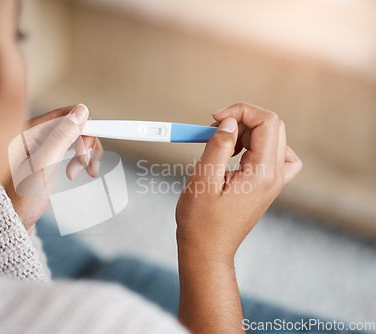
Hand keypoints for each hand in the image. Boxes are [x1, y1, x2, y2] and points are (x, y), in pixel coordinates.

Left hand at [4, 104, 102, 233]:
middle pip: (73, 125)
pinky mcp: (43, 159)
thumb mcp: (42, 167)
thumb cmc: (17, 201)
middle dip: (86, 144)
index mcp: (28, 131)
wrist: (6, 226)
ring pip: (72, 138)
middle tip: (87, 168)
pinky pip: (67, 149)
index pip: (67, 114)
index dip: (85, 129)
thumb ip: (61, 137)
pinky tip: (75, 172)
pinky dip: (77, 159)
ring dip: (83, 153)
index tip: (89, 152)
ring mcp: (38, 147)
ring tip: (81, 173)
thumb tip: (81, 112)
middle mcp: (32, 134)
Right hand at [175, 103, 301, 262]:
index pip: (267, 122)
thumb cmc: (200, 221)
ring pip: (274, 139)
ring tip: (223, 147)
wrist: (207, 250)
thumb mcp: (203, 179)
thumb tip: (230, 121)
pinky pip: (275, 156)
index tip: (215, 119)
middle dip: (243, 120)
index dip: (241, 111)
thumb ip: (218, 146)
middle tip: (215, 131)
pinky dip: (257, 147)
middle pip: (273, 127)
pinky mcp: (266, 186)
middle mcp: (274, 177)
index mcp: (261, 174)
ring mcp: (273, 182)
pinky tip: (237, 155)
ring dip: (247, 133)